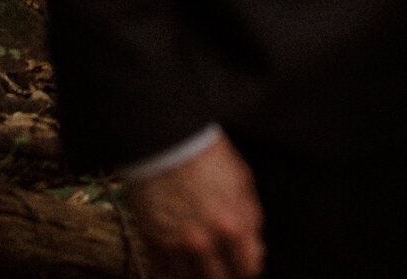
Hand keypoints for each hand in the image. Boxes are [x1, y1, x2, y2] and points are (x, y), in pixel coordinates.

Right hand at [124, 131, 264, 278]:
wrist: (166, 141)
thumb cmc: (205, 156)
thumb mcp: (242, 182)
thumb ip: (251, 218)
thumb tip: (255, 246)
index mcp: (232, 227)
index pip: (248, 269)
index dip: (247, 266)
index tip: (244, 262)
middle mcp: (204, 243)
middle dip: (225, 272)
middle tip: (224, 263)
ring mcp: (175, 247)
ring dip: (198, 274)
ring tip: (201, 262)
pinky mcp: (152, 243)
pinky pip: (163, 273)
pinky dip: (173, 272)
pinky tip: (179, 262)